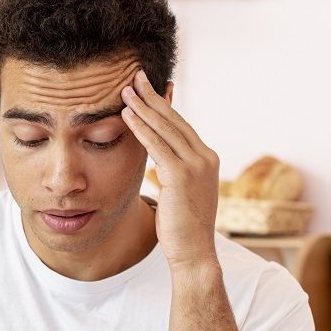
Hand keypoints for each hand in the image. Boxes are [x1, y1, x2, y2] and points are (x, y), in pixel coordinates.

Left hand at [121, 70, 220, 269]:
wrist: (193, 253)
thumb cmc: (182, 227)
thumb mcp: (180, 192)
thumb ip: (173, 171)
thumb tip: (159, 159)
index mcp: (206, 158)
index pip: (180, 125)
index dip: (162, 105)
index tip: (147, 88)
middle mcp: (205, 157)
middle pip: (174, 119)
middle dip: (152, 96)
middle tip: (135, 76)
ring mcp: (196, 165)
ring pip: (165, 128)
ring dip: (143, 107)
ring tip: (124, 90)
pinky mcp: (181, 176)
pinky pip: (156, 145)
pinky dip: (140, 128)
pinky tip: (126, 115)